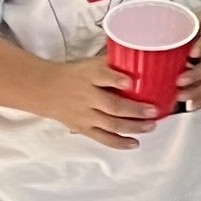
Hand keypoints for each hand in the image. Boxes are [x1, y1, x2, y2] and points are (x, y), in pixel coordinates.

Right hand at [29, 52, 159, 146]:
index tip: (131, 81)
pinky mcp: (83, 129)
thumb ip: (111, 63)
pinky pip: (103, 138)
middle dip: (135, 110)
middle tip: (154, 110)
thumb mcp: (90, 64)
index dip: (117, 79)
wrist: (46, 89)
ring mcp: (85, 115)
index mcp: (88, 76)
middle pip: (112, 105)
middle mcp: (87, 96)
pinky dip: (119, 142)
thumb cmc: (75, 75)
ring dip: (133, 127)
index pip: (102, 76)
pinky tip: (135, 143)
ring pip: (111, 124)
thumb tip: (140, 57)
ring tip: (150, 125)